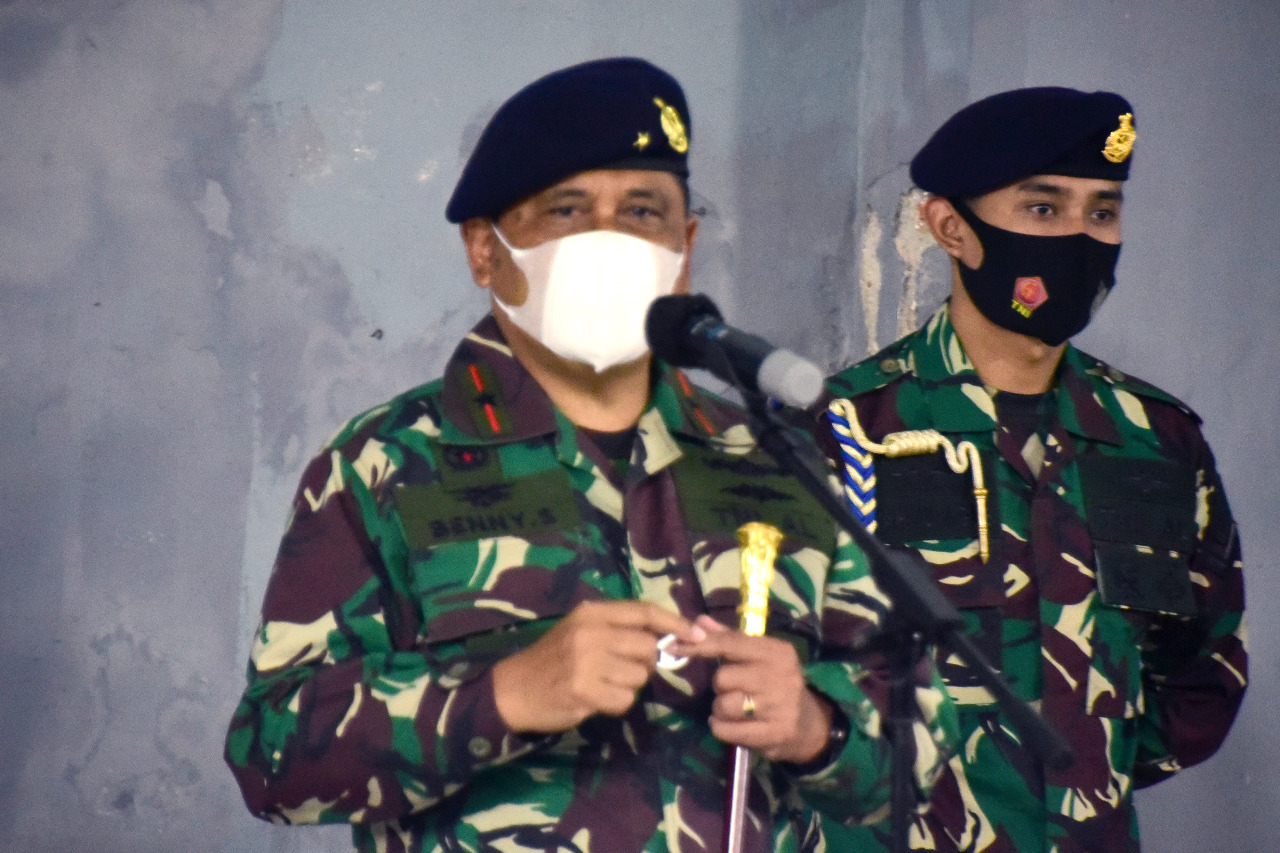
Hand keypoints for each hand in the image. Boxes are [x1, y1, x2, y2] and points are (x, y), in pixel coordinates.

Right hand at [492, 600, 698, 733]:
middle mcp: (591, 632)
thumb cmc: (553, 658)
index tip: (696, 634)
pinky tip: (595, 699)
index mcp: (592, 613)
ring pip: (639, 676)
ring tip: (602, 683)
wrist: (513, 689)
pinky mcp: (585, 691)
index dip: (674, 622)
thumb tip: (667, 637)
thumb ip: (618, 629)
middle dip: (645, 663)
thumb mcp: (581, 630)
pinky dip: (616, 704)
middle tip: (622, 669)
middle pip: (648, 647)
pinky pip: (625, 700)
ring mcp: (587, 661)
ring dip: (628, 686)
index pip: (644, 611)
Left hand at [672, 615, 834, 763]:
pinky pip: (727, 730)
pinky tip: (732, 725)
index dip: (699, 645)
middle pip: (722, 677)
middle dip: (720, 686)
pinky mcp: (774, 734)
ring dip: (721, 710)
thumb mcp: (759, 657)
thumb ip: (729, 639)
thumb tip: (699, 622)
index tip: (673, 644)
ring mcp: (779, 706)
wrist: (809, 724)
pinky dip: (721, 728)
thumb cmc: (776, 684)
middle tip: (734, 690)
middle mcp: (780, 676)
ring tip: (736, 710)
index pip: (730, 643)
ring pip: (724, 705)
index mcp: (777, 651)